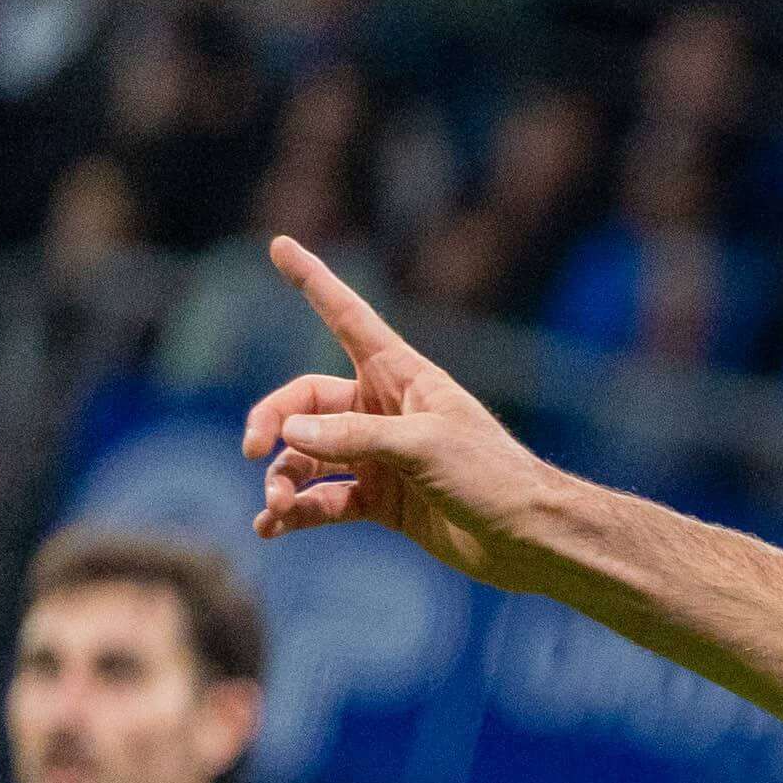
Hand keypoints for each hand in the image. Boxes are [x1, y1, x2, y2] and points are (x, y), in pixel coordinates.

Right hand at [241, 236, 550, 586]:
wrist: (529, 537)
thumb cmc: (491, 476)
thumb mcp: (423, 446)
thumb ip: (355, 437)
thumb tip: (290, 433)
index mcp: (402, 375)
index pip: (347, 318)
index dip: (314, 282)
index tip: (279, 245)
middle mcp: (384, 410)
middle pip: (306, 403)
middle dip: (274, 423)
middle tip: (254, 449)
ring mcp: (381, 457)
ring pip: (309, 456)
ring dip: (284, 479)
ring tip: (274, 507)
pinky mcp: (382, 500)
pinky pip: (325, 501)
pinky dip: (297, 513)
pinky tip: (270, 527)